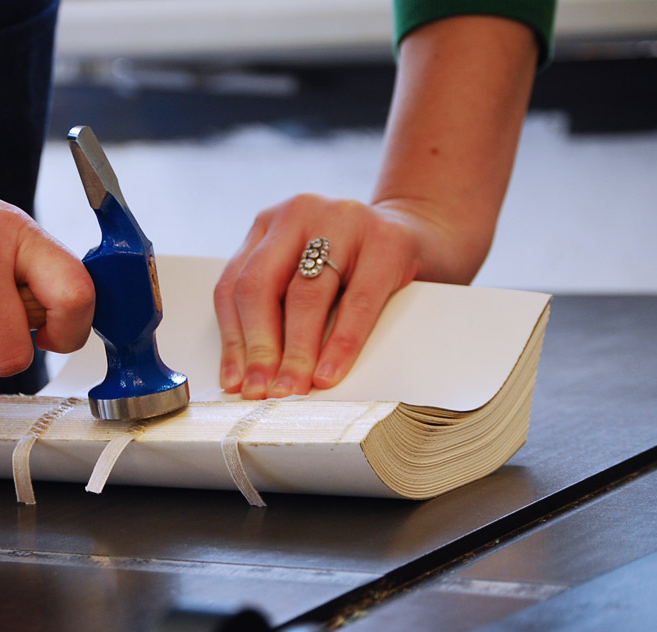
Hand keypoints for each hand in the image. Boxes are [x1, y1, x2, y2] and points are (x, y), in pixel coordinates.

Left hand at [215, 14, 539, 399]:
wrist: (424, 233)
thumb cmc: (355, 268)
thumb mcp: (307, 275)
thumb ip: (276, 307)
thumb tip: (248, 376)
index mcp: (270, 223)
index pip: (234, 285)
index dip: (232, 339)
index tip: (233, 382)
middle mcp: (300, 213)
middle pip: (260, 287)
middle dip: (258, 349)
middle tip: (259, 393)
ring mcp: (345, 219)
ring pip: (305, 295)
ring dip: (295, 352)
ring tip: (291, 389)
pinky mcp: (388, 240)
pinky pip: (357, 302)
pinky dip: (339, 344)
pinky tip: (328, 373)